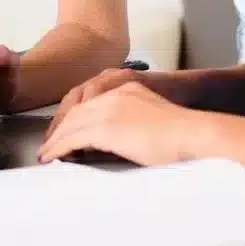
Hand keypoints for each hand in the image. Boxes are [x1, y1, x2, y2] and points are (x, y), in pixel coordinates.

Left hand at [36, 81, 198, 166]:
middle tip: (48, 145)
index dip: (73, 117)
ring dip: (56, 138)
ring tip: (47, 153)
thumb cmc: (185, 134)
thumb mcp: (154, 119)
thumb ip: (133, 124)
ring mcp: (110, 106)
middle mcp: (116, 91)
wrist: (197, 134)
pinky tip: (54, 157)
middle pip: (76, 107)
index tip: (63, 133)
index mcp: (127, 87)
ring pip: (72, 121)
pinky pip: (74, 136)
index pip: (90, 99)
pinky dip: (60, 147)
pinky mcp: (108, 125)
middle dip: (59, 127)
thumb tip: (121, 141)